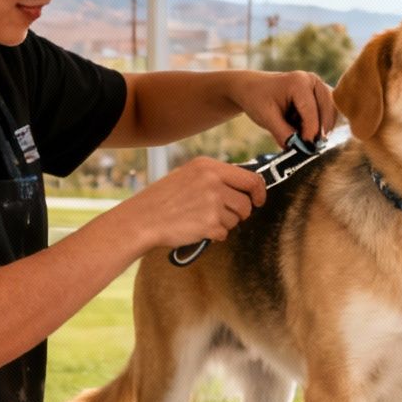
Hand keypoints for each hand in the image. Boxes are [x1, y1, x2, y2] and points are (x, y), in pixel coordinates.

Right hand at [118, 157, 266, 250]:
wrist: (142, 219)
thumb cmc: (163, 199)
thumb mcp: (188, 175)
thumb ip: (214, 177)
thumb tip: (242, 186)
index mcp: (209, 166)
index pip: (250, 178)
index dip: (259, 192)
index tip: (258, 200)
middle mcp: (213, 182)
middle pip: (246, 202)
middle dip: (240, 212)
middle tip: (223, 215)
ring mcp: (213, 203)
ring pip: (236, 219)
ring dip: (224, 223)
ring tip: (201, 219)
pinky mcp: (210, 223)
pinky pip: (224, 233)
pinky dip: (214, 235)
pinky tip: (196, 228)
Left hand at [229, 70, 336, 146]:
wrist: (252, 89)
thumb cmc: (257, 99)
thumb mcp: (267, 118)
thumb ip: (284, 134)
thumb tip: (301, 150)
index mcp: (299, 82)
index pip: (311, 111)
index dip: (311, 132)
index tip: (307, 148)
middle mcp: (313, 80)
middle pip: (328, 110)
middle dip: (321, 130)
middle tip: (311, 148)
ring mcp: (319, 86)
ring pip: (331, 112)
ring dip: (321, 128)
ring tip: (304, 138)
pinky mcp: (320, 95)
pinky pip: (328, 113)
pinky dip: (320, 125)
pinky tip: (305, 131)